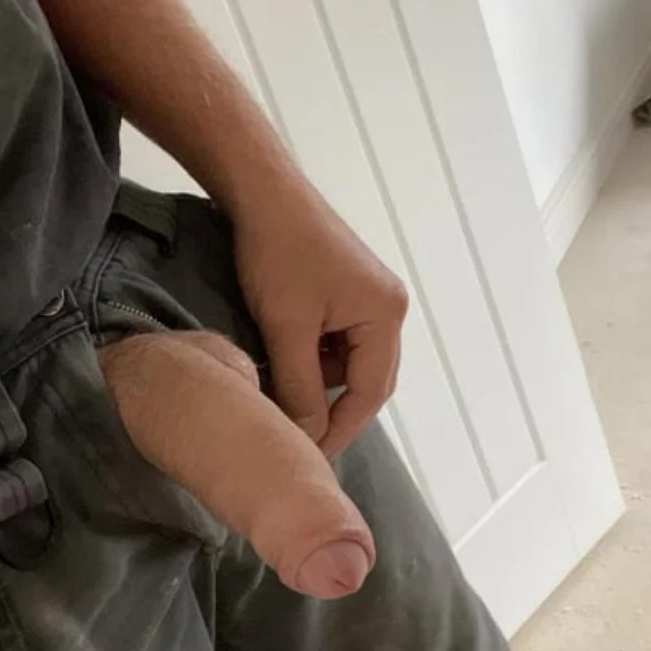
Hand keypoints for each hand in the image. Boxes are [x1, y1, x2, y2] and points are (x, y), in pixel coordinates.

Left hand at [232, 174, 407, 459]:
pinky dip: (314, 361)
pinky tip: (284, 369)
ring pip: (349, 363)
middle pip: (368, 381)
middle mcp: (387, 308)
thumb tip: (306, 438)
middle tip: (300, 443)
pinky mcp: (347, 291)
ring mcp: (369, 298)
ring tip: (285, 406)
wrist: (262, 192)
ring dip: (320, 386)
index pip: (370, 393)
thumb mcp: (286, 328)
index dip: (339, 430)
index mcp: (385, 316)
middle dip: (334, 412)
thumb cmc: (276, 255)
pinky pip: (338, 341)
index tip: (309, 457)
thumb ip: (300, 387)